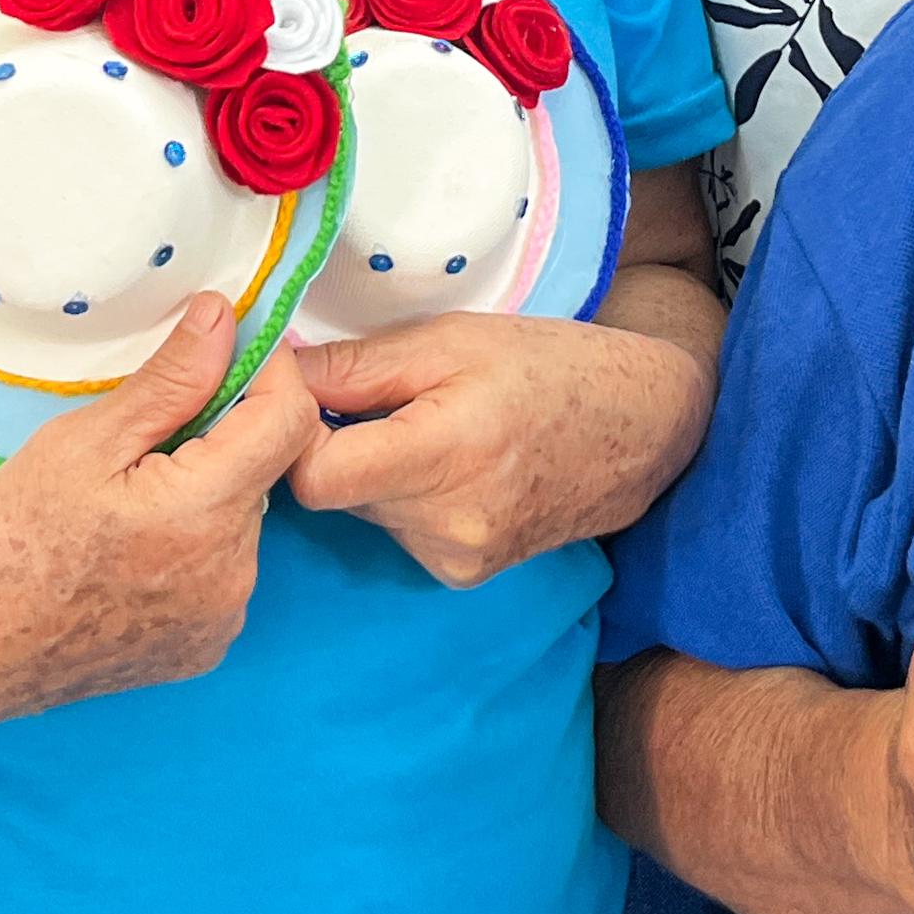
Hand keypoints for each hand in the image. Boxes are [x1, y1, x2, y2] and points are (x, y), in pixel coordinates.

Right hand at [0, 296, 318, 731]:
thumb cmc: (7, 540)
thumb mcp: (83, 442)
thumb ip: (170, 381)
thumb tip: (224, 317)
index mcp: (206, 515)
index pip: (288, 419)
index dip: (267, 371)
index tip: (226, 349)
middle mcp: (234, 575)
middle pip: (261, 471)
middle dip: (219, 439)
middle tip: (142, 438)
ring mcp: (221, 619)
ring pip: (240, 523)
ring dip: (204, 497)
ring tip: (124, 505)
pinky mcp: (204, 649)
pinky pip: (220, 574)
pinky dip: (191, 551)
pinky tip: (128, 554)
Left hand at [290, 313, 711, 586]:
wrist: (642, 429)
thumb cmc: (551, 367)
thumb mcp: (451, 340)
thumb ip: (354, 366)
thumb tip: (271, 374)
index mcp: (444, 454)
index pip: (312, 477)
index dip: (289, 431)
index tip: (295, 391)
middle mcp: (447, 525)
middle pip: (334, 492)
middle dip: (335, 442)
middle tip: (374, 395)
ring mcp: (457, 559)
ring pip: (364, 510)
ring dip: (373, 469)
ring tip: (430, 426)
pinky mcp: (464, 574)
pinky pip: (399, 530)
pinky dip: (407, 496)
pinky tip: (453, 465)